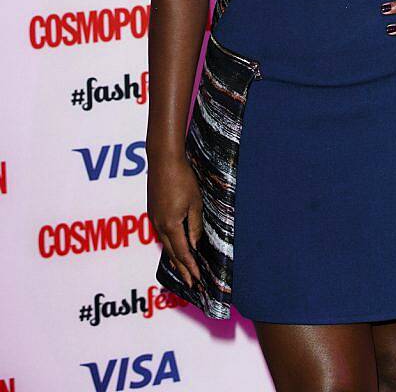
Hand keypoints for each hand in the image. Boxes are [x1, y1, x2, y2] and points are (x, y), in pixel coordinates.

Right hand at [147, 154, 203, 287]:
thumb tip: (194, 244)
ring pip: (165, 244)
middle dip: (182, 269)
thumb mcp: (195, 202)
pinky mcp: (152, 211)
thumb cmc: (182, 178)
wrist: (163, 159)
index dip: (191, 267)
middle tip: (190, 283)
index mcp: (170, 225)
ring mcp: (154, 218)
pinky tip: (173, 246)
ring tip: (182, 270)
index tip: (197, 279)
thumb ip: (194, 225)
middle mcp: (159, 225)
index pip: (183, 252)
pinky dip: (169, 244)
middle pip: (172, 253)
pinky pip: (161, 234)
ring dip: (175, 258)